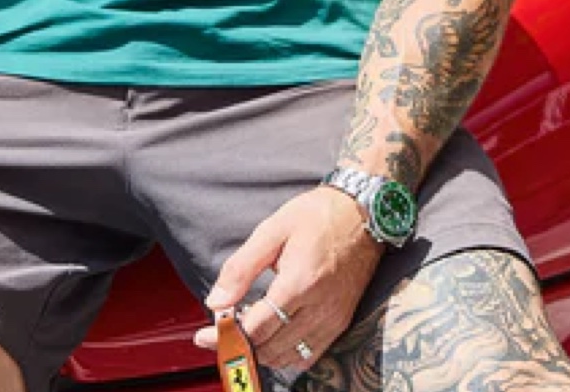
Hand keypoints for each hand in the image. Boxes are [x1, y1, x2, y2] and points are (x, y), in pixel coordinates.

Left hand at [193, 187, 380, 376]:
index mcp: (300, 282)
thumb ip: (241, 268)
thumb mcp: (272, 230)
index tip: (204, 335)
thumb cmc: (318, 215)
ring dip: (261, 352)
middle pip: (269, 348)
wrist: (365, 212)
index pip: (256, 328)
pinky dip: (286, 355)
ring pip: (288, 357)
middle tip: (221, 331)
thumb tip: (216, 303)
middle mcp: (320, 307)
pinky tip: (273, 337)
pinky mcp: (342, 321)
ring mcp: (334, 318)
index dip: (226, 335)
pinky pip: (309, 355)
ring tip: (245, 332)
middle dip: (239, 345)